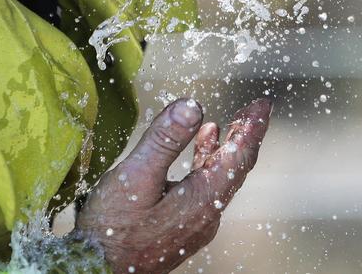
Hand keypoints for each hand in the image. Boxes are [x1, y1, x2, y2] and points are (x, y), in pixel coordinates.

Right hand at [74, 97, 271, 273]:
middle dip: (245, 135)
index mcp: (202, 199)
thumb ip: (165, 139)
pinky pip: (207, 188)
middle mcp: (206, 214)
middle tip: (256, 110)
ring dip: (226, 149)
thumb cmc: (113, 228)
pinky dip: (207, 163)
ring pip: (221, 178)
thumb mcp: (136, 174)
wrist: (99, 270)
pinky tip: (199, 152)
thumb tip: (193, 106)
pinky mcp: (182, 226)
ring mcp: (195, 223)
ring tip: (230, 124)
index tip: (262, 105)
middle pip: (235, 167)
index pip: (238, 156)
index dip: (251, 127)